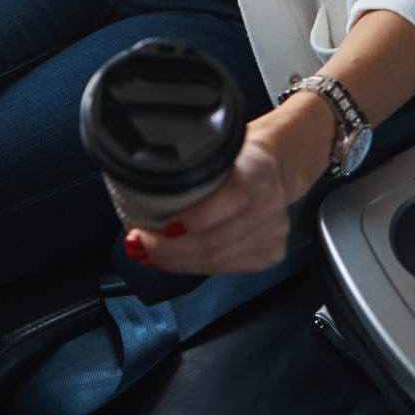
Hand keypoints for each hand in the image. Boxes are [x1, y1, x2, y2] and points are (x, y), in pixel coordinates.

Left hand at [129, 93, 334, 274]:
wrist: (276, 167)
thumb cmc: (237, 155)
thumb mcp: (217, 146)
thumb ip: (191, 164)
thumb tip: (142, 184)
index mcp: (259, 167)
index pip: (233, 199)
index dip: (196, 217)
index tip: (162, 224)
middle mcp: (271, 203)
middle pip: (217, 240)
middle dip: (170, 248)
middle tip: (138, 243)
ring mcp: (274, 232)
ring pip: (217, 261)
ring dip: (175, 261)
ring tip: (146, 254)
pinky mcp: (270, 254)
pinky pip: (225, 268)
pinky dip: (192, 267)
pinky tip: (169, 262)